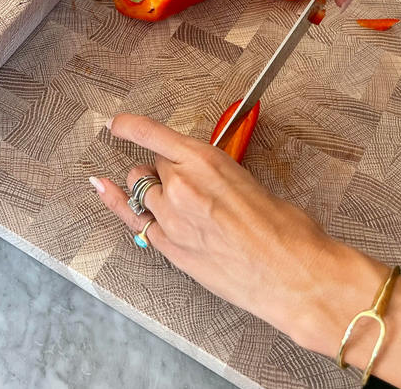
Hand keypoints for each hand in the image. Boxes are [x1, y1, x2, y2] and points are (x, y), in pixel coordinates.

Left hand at [91, 114, 384, 352]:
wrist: (295, 276)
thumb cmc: (287, 232)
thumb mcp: (251, 184)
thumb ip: (217, 177)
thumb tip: (206, 179)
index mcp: (205, 160)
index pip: (151, 134)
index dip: (129, 126)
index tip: (117, 124)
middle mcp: (180, 185)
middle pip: (151, 166)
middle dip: (162, 170)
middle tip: (185, 183)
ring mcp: (171, 219)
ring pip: (140, 191)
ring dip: (151, 191)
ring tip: (172, 201)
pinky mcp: (170, 248)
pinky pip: (133, 221)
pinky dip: (121, 206)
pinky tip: (105, 191)